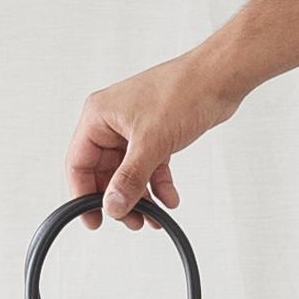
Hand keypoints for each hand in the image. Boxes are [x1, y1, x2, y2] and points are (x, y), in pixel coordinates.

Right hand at [65, 48, 241, 225]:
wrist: (220, 78)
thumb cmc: (183, 91)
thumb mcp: (151, 142)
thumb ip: (130, 178)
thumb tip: (113, 206)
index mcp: (98, 116)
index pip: (78, 162)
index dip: (83, 194)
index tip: (93, 220)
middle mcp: (112, 122)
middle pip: (104, 171)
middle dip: (117, 198)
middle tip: (129, 220)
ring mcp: (134, 128)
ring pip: (128, 172)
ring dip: (140, 196)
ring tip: (151, 216)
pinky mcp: (156, 134)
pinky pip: (149, 166)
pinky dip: (158, 184)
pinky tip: (169, 199)